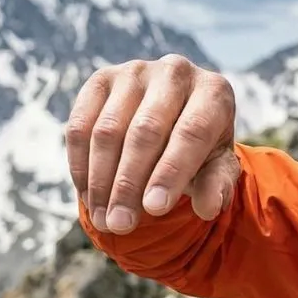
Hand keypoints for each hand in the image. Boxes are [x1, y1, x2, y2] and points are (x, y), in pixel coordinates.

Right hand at [65, 55, 240, 233]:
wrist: (174, 118)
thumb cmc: (200, 149)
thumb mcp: (217, 168)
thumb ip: (217, 186)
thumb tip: (208, 208)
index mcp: (213, 91)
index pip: (191, 132)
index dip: (171, 173)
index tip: (154, 210)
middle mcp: (175, 72)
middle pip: (145, 131)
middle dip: (129, 184)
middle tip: (121, 225)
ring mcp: (134, 71)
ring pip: (108, 130)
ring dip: (101, 181)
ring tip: (104, 220)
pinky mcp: (101, 79)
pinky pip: (81, 125)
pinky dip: (81, 166)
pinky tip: (88, 198)